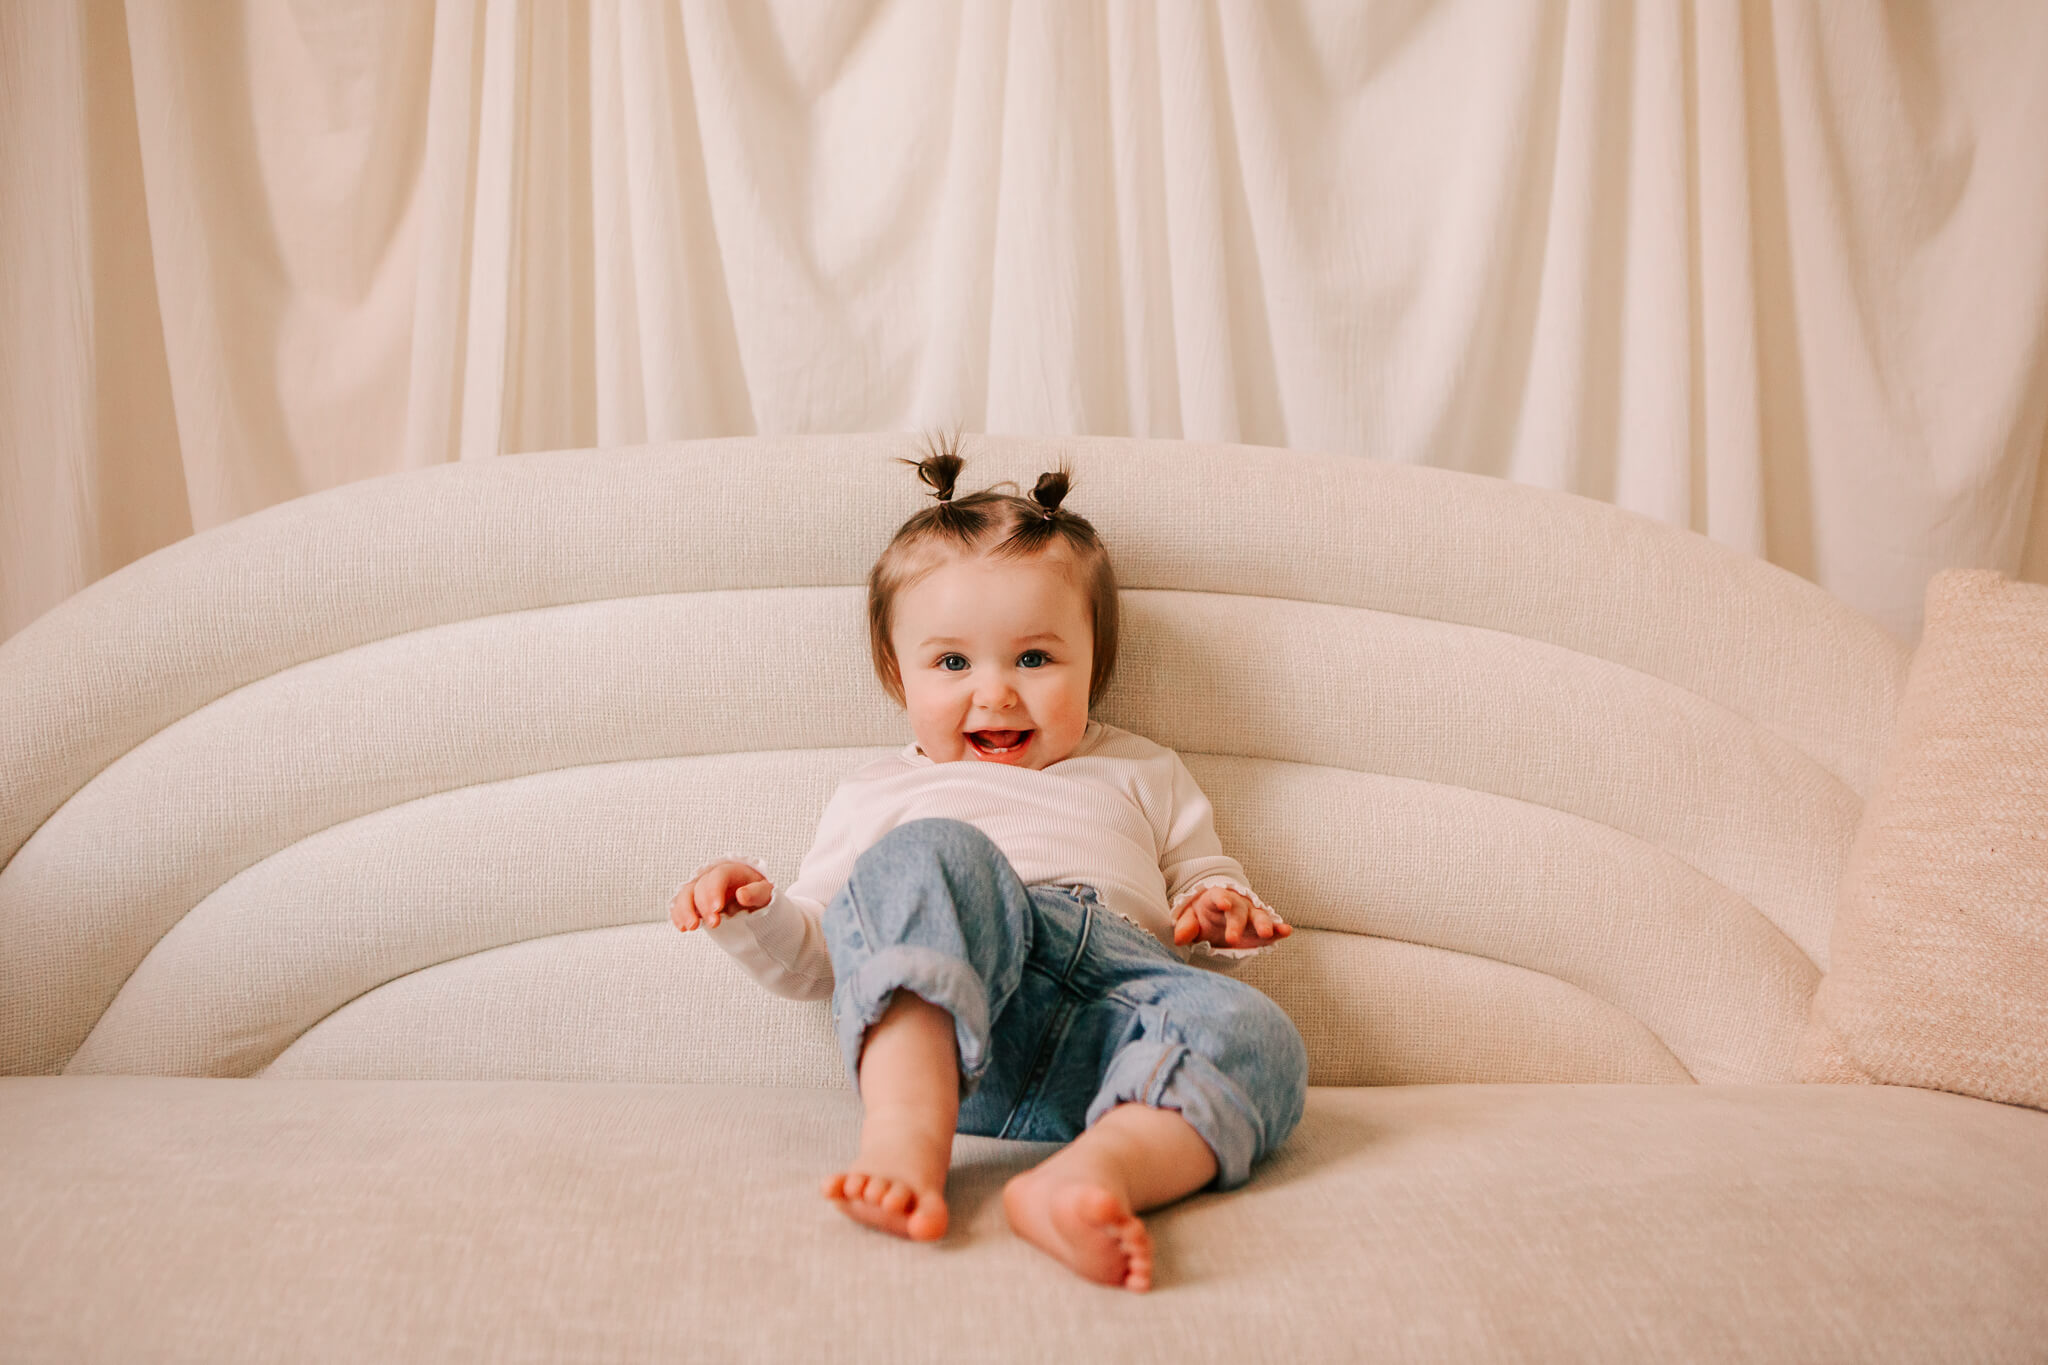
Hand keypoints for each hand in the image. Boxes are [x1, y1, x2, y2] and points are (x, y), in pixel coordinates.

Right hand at [671, 861, 773, 931]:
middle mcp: (713, 877)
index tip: (717, 909)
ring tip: (690, 927)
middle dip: (703, 905)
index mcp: (732, 871)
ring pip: (686, 893)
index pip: (719, 875)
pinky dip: (678, 915)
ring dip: (685, 910)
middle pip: (701, 885)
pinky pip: (679, 904)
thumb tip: (742, 894)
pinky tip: (682, 927)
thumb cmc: (759, 896)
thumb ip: (756, 893)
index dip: (714, 890)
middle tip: (713, 924)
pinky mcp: (693, 901)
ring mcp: (701, 888)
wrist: (752, 904)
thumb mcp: (765, 894)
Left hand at [1172, 886, 1290, 949]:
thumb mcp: (1190, 918)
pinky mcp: (1261, 928)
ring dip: (1264, 924)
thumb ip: (1186, 926)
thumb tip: (1179, 938)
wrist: (1216, 917)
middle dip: (1237, 924)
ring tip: (1268, 933)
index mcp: (1216, 898)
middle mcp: (1237, 905)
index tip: (1223, 904)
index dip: (1221, 899)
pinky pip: (1272, 927)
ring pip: (1259, 917)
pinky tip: (1287, 931)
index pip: (1218, 896)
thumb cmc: (1202, 916)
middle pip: (1239, 911)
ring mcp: (1251, 915)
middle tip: (1232, 938)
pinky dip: (1279, 929)